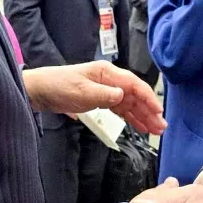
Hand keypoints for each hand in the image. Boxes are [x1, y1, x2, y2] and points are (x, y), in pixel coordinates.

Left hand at [22, 61, 166, 134]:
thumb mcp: (81, 92)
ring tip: (155, 130)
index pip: (134, 85)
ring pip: (130, 104)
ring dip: (143, 116)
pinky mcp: (100, 99)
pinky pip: (121, 109)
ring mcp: (106, 89)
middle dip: (149, 111)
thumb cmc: (59, 86)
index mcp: (107, 73)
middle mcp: (110, 80)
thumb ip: (104, 95)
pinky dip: (131, 118)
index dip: (148, 98)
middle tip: (161, 127)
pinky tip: (139, 127)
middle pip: (135, 95)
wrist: (40, 90)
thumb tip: (123, 96)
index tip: (158, 112)